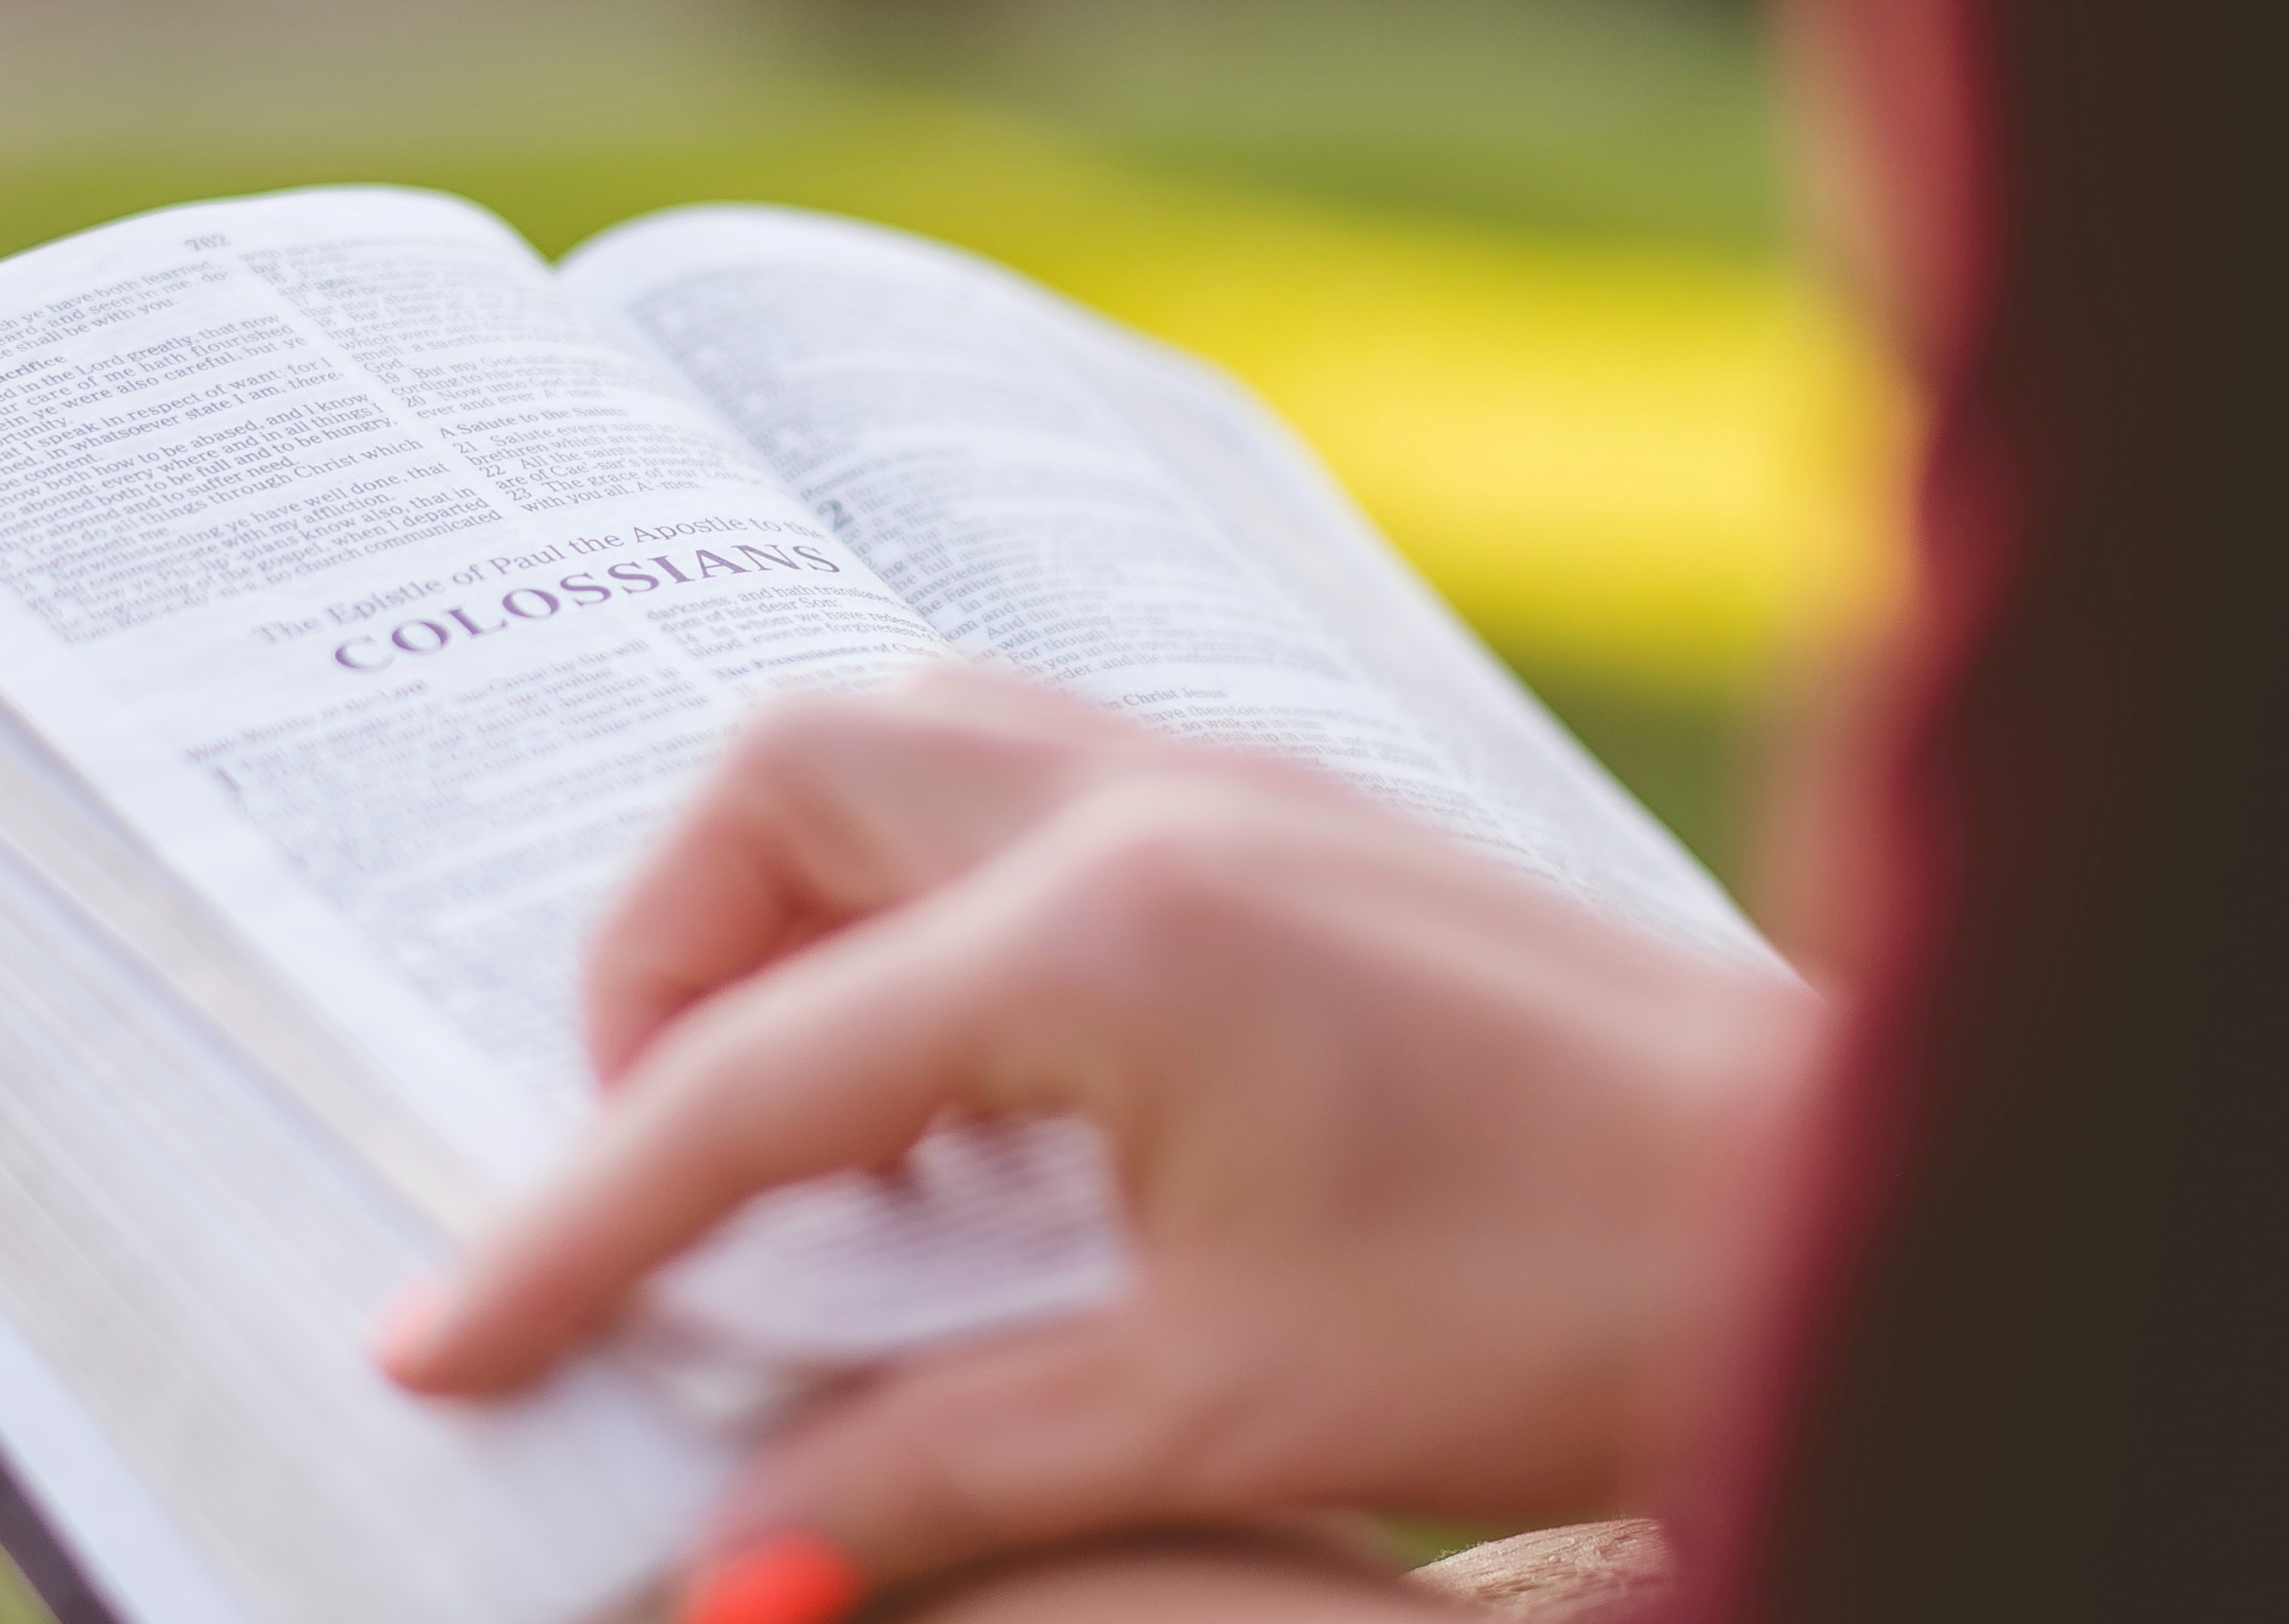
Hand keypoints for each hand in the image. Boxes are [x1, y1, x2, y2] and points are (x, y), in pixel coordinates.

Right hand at [376, 672, 1816, 1607]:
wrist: (1846, 1208)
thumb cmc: (1577, 1304)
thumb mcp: (1222, 1414)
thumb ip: (936, 1472)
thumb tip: (720, 1573)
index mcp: (1105, 937)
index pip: (744, 1079)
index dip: (571, 1228)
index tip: (442, 1342)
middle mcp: (1146, 803)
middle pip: (780, 780)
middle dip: (664, 962)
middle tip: (672, 1177)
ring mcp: (1231, 783)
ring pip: (903, 746)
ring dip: (798, 908)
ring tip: (815, 1136)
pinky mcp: (1295, 818)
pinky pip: (1024, 788)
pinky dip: (932, 909)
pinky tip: (987, 1105)